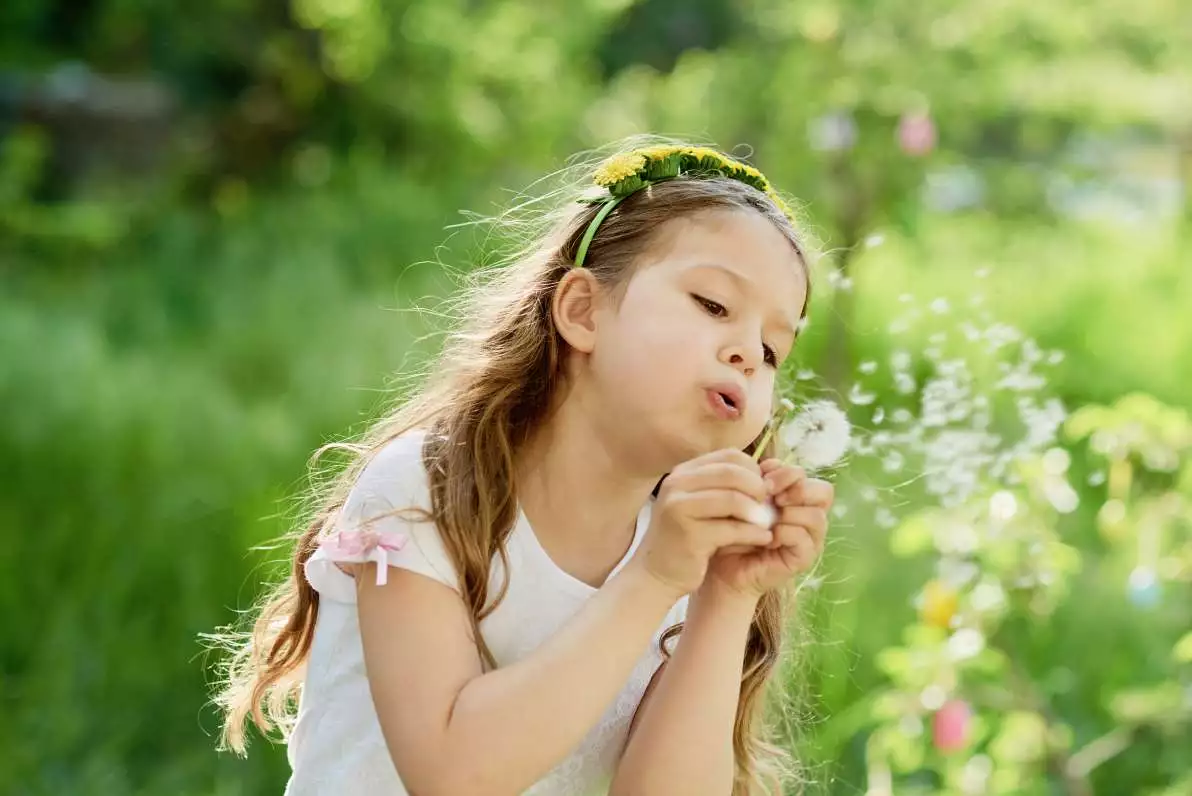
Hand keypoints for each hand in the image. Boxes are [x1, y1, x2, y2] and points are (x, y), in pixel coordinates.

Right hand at [627, 449, 775, 598]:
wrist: (658, 573)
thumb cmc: (687, 537)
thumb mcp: (701, 504)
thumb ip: (725, 486)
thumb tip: (767, 472)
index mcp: (682, 472)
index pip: (729, 456)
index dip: (753, 471)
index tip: (764, 490)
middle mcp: (676, 484)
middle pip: (733, 473)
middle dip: (758, 489)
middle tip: (769, 507)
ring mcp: (679, 508)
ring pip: (733, 499)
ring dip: (758, 512)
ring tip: (767, 524)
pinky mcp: (688, 535)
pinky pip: (732, 528)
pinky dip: (754, 534)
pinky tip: (763, 539)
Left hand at [703, 459, 832, 599]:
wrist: (722, 565)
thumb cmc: (734, 528)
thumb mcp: (747, 498)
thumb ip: (761, 480)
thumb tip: (769, 464)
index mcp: (798, 499)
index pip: (810, 477)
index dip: (789, 472)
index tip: (763, 478)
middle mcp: (809, 517)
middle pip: (824, 492)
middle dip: (796, 488)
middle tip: (771, 495)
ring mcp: (810, 539)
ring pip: (816, 516)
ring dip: (790, 512)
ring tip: (768, 517)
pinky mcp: (803, 558)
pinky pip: (804, 539)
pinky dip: (785, 532)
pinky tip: (766, 536)